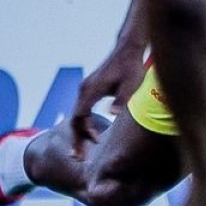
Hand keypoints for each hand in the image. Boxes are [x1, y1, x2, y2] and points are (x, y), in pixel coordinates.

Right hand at [69, 40, 146, 158]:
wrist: (128, 48)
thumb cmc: (131, 66)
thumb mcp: (130, 84)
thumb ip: (121, 99)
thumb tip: (112, 114)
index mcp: (90, 91)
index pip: (79, 119)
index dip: (79, 137)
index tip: (83, 152)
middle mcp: (84, 90)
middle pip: (75, 119)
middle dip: (76, 139)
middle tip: (78, 158)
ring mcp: (86, 88)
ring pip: (78, 115)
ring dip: (80, 133)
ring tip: (85, 151)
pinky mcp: (92, 88)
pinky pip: (83, 110)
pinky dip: (85, 124)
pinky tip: (93, 135)